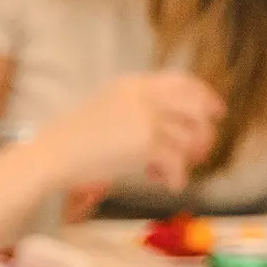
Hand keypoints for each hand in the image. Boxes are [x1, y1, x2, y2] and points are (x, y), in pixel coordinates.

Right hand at [43, 70, 224, 196]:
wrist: (50, 154)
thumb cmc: (71, 138)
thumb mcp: (106, 109)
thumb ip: (138, 109)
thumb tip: (175, 127)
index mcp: (133, 84)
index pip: (182, 81)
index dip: (205, 96)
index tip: (216, 112)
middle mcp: (143, 97)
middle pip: (195, 109)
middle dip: (204, 132)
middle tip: (200, 152)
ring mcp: (145, 119)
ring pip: (190, 137)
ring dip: (189, 158)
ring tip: (173, 172)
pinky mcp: (145, 144)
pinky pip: (177, 162)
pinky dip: (176, 177)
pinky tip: (167, 185)